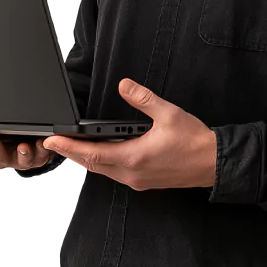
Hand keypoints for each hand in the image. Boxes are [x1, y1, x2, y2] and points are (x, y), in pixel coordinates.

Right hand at [0, 132, 54, 170]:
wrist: (32, 150)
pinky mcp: (39, 158)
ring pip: (21, 160)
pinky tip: (41, 141)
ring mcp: (22, 160)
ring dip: (21, 153)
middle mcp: (5, 158)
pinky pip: (41, 156)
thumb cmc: (11, 138)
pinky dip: (42, 149)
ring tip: (23, 146)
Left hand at [42, 78, 216, 191]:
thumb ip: (143, 98)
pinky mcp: (144, 181)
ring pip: (103, 171)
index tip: (52, 139)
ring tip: (72, 146)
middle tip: (53, 142)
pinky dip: (102, 162)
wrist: (213, 163)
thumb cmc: (194, 141)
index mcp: (134, 157)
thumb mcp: (168, 113)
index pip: (92, 153)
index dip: (69, 147)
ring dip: (86, 158)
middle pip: (92, 165)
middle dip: (71, 153)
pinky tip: (102, 152)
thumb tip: (124, 85)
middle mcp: (132, 173)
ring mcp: (138, 180)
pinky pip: (115, 173)